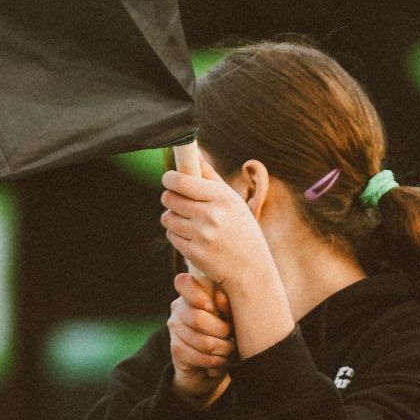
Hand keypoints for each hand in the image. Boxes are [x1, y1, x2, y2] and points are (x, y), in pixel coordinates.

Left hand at [160, 162, 276, 291]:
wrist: (252, 269)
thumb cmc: (241, 228)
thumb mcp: (231, 199)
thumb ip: (209, 175)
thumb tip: (193, 149)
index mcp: (221, 197)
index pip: (180, 180)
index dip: (170, 178)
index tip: (170, 179)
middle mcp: (211, 215)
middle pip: (168, 198)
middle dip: (171, 199)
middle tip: (183, 203)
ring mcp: (201, 235)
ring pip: (167, 217)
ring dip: (174, 219)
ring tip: (192, 223)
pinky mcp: (193, 253)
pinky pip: (171, 236)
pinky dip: (178, 236)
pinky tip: (195, 239)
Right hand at [168, 272, 233, 405]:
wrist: (210, 366)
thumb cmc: (225, 334)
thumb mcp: (230, 317)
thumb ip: (226, 306)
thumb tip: (221, 297)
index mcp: (191, 294)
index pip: (183, 282)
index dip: (198, 295)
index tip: (213, 308)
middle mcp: (178, 309)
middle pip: (199, 319)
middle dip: (223, 332)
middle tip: (230, 337)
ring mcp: (174, 329)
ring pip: (204, 342)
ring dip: (224, 350)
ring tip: (228, 350)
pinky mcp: (176, 350)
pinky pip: (201, 357)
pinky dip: (217, 361)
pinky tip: (220, 360)